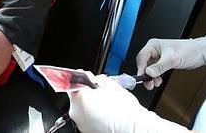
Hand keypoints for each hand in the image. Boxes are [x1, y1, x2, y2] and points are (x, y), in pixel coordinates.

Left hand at [68, 75, 188, 132]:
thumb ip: (95, 78)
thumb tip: (91, 78)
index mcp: (78, 97)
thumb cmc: (123, 107)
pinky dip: (94, 115)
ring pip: (82, 108)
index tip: (87, 79)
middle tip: (99, 91)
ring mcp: (81, 124)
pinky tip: (105, 113)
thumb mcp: (108, 83)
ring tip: (105, 103)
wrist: (133, 126)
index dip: (81, 79)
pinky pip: (87, 118)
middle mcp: (75, 112)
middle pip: (76, 97)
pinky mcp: (87, 131)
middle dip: (86, 93)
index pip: (72, 83)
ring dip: (90, 104)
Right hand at [136, 32, 205, 89]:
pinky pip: (155, 71)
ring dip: (151, 78)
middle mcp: (155, 50)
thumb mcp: (173, 59)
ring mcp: (159, 57)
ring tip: (155, 83)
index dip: (141, 68)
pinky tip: (158, 81)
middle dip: (146, 75)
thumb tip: (149, 73)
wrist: (201, 53)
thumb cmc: (190, 50)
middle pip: (144, 64)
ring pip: (149, 69)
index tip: (142, 77)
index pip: (142, 57)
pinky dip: (156, 77)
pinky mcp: (164, 63)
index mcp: (154, 45)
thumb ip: (160, 66)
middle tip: (148, 84)